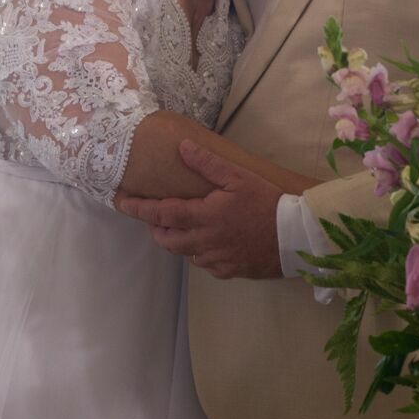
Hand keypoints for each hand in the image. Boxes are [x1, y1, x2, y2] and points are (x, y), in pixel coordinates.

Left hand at [117, 140, 283, 278]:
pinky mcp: (229, 271)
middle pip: (166, 239)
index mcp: (203, 216)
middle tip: (155, 214)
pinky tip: (209, 240)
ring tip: (183, 225)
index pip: (159, 214)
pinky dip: (199, 251)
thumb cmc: (269, 202)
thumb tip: (182, 147)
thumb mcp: (239, 177)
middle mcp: (204, 242)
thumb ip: (208, 163)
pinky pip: (204, 264)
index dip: (137, 208)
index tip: (121, 201)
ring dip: (177, 239)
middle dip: (155, 227)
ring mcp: (215, 260)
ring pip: (184, 253)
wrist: (297, 237)